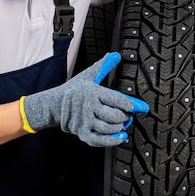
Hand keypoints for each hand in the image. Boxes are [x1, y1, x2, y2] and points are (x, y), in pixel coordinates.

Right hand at [21, 52, 148, 146]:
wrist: (53, 104)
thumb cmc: (74, 90)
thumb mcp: (88, 76)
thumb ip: (103, 66)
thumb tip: (116, 55)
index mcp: (93, 91)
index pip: (117, 99)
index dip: (132, 105)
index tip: (141, 108)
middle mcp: (89, 106)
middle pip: (115, 116)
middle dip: (126, 117)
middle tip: (129, 116)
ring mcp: (84, 121)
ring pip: (109, 128)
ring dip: (119, 128)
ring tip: (122, 124)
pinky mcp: (82, 133)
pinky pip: (99, 140)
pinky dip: (112, 140)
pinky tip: (121, 136)